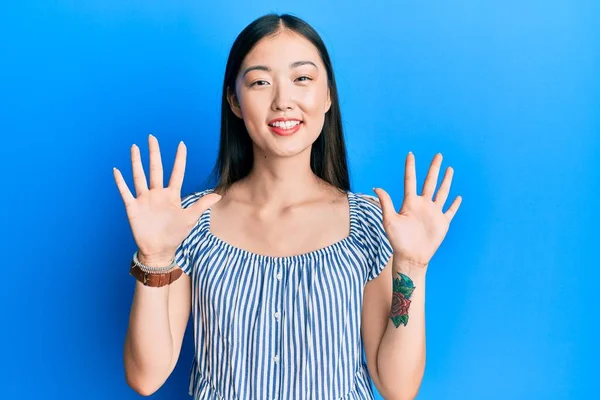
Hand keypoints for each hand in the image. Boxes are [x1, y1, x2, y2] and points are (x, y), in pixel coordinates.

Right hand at [112, 134, 221, 262]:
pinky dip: (120, 182)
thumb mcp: (190, 218)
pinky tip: (117, 170)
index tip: (181, 144)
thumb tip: (219, 195)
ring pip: (139, 176)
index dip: (179, 159)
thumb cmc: (175, 234)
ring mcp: (144, 199)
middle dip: (154, 153)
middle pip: (155, 169)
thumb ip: (201, 204)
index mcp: (172, 195)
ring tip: (134, 147)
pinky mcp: (133, 208)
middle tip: (152, 137)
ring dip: (136, 162)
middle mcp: (157, 194)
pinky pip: (125, 192)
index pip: (176, 172)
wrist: (159, 250)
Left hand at [373, 152, 461, 268]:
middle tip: (438, 155)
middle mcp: (422, 205)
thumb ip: (386, 203)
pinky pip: (450, 211)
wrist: (410, 256)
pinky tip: (458, 197)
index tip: (410, 154)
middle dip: (434, 169)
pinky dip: (455, 204)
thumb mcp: (390, 220)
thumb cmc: (398, 240)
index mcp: (410, 202)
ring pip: (442, 193)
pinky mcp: (442, 222)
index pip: (410, 181)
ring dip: (446, 181)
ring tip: (449, 169)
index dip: (410, 168)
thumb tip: (376, 187)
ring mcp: (433, 213)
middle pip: (430, 182)